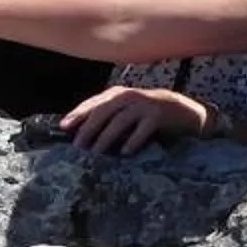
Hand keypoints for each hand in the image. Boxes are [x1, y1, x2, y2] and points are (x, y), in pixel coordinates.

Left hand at [65, 86, 206, 154]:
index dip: (78, 114)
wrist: (183, 112)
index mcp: (118, 94)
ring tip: (97, 152)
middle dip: (89, 128)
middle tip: (78, 146)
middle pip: (104, 110)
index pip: (93, 103)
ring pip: (120, 119)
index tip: (63, 127)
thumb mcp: (126, 112)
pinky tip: (125, 152)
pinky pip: (143, 128)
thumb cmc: (148, 115)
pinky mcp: (158, 115)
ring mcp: (144, 105)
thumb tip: (80, 134)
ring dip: (107, 136)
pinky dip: (133, 140)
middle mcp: (129, 96)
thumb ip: (107, 118)